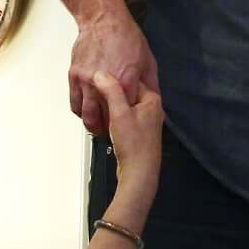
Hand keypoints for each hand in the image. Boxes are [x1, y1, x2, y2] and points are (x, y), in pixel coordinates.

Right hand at [71, 9, 159, 136]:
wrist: (103, 19)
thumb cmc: (125, 36)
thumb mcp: (148, 60)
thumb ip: (150, 83)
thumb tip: (154, 100)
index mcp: (126, 79)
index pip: (128, 112)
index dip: (130, 122)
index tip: (131, 126)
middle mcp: (105, 81)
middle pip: (105, 118)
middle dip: (110, 128)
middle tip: (114, 131)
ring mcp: (87, 79)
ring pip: (87, 115)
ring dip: (94, 125)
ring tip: (100, 126)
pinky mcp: (75, 76)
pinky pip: (75, 103)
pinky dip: (81, 112)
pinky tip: (88, 112)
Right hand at [93, 70, 163, 193]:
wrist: (139, 174)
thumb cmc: (134, 146)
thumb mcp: (120, 113)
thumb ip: (111, 91)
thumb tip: (100, 74)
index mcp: (151, 99)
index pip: (131, 79)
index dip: (114, 78)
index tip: (100, 78)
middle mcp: (150, 108)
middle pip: (126, 91)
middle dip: (110, 94)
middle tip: (97, 95)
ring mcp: (143, 120)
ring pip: (122, 105)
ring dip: (109, 107)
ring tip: (101, 113)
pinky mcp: (136, 131)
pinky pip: (121, 116)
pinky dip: (111, 118)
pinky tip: (105, 124)